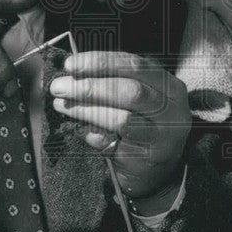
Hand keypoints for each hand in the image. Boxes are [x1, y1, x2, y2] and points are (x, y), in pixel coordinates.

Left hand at [48, 51, 190, 199]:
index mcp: (168, 85)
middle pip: (130, 91)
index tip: (70, 64)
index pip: (135, 65)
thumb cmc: (141, 123)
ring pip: (121, 119)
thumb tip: (72, 72)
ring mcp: (162, 136)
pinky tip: (83, 131)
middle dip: (90, 87)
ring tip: (61, 105)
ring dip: (85, 110)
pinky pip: (115, 145)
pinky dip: (94, 135)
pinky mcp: (147, 158)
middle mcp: (171, 109)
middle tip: (59, 87)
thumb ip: (112, 82)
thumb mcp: (137, 98)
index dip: (101, 62)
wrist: (158, 169)